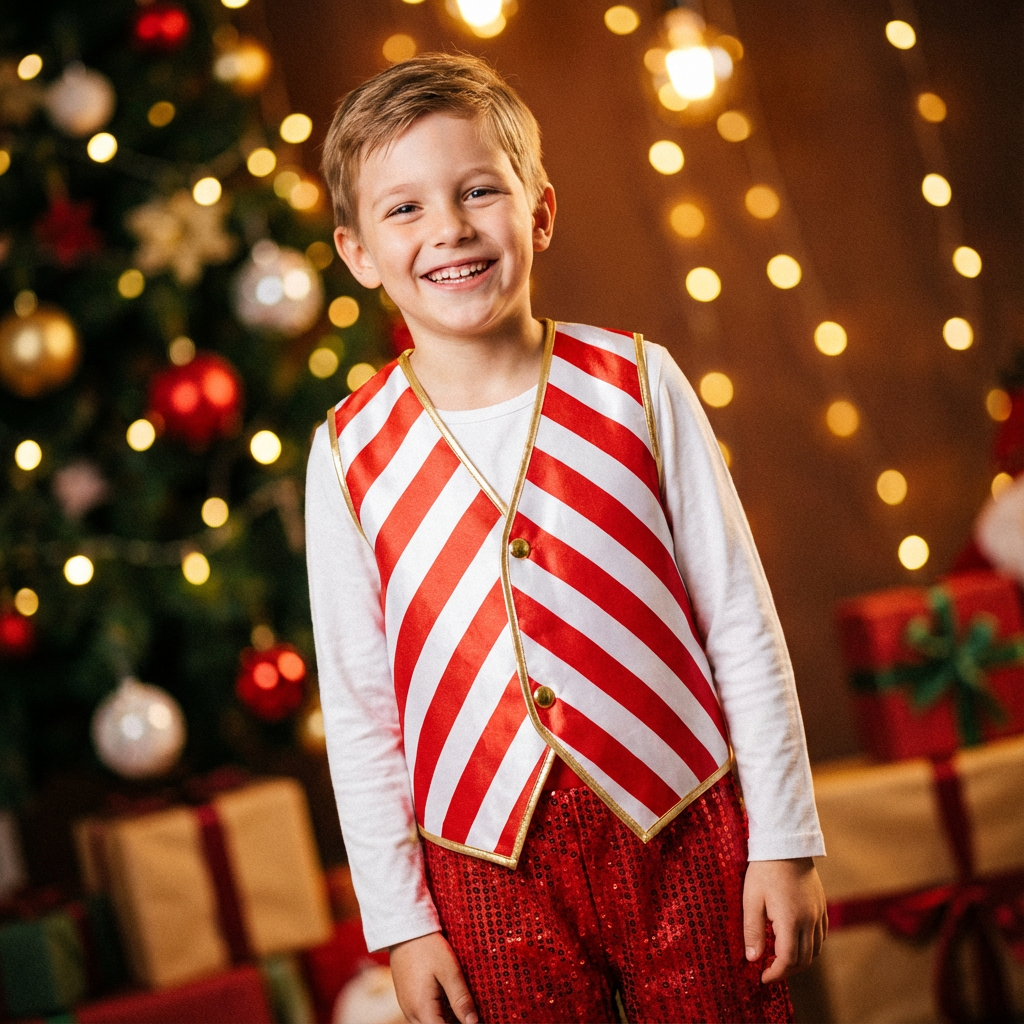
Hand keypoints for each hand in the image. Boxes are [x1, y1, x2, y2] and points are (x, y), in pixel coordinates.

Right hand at [390, 932, 478, 1023]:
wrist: (404, 930)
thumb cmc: (428, 947)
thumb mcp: (449, 970)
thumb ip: (461, 999)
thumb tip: (473, 1023)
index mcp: (422, 1009)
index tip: (475, 1020)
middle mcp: (411, 1012)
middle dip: (453, 1023)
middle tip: (471, 1014)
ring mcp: (407, 1006)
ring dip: (445, 1020)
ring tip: (462, 1008)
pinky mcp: (407, 999)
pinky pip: (423, 1016)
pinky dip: (437, 1014)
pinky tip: (449, 1001)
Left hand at [742, 857, 826, 982]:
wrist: (785, 845)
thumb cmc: (764, 870)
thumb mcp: (752, 899)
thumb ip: (753, 930)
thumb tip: (752, 958)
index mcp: (790, 920)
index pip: (788, 960)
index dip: (776, 973)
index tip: (762, 977)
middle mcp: (809, 920)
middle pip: (804, 959)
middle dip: (787, 971)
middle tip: (770, 972)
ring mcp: (818, 914)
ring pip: (815, 950)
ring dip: (800, 961)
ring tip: (782, 960)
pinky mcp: (822, 906)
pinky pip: (821, 936)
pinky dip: (811, 946)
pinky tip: (797, 943)